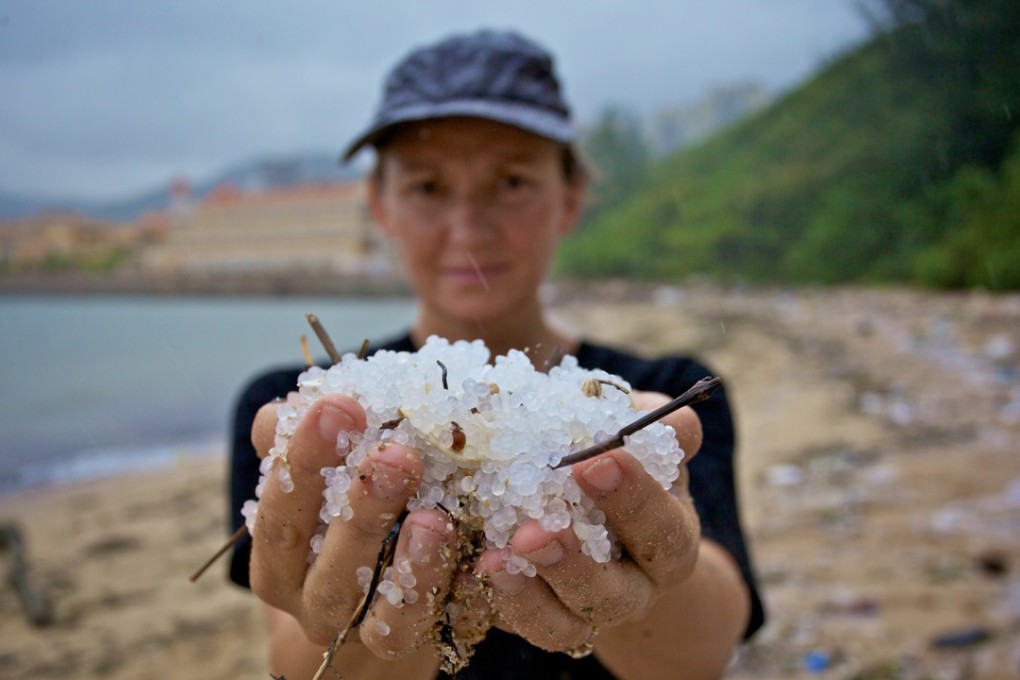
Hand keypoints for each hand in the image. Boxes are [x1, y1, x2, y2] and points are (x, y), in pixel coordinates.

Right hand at [247, 393, 460, 659]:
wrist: (374, 617)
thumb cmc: (343, 525)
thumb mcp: (318, 484)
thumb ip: (299, 443)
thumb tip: (290, 407)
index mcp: (280, 557)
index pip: (279, 510)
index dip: (304, 459)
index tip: (339, 404)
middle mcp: (311, 599)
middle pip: (328, 566)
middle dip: (360, 506)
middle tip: (396, 454)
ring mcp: (359, 630)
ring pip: (376, 608)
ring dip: (408, 561)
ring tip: (434, 517)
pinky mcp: (410, 644)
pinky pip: (426, 625)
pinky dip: (452, 590)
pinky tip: (479, 554)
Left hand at [476, 391, 702, 652]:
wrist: (591, 511)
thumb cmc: (619, 462)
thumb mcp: (638, 441)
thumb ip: (649, 427)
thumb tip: (666, 419)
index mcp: (668, 541)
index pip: (662, 529)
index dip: (635, 499)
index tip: (597, 460)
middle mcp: (633, 589)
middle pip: (615, 594)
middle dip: (575, 562)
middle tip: (536, 530)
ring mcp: (584, 612)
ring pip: (565, 624)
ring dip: (530, 593)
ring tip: (497, 557)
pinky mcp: (538, 620)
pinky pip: (520, 625)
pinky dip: (497, 600)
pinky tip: (475, 565)